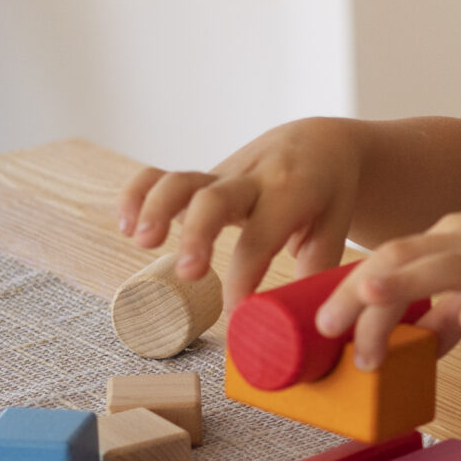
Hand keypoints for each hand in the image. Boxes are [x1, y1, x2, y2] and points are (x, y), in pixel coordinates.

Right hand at [117, 118, 365, 301]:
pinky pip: (161, 175)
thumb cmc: (327, 195)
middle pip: (216, 199)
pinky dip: (137, 193)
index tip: (237, 311)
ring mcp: (223, 175)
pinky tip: (126, 224)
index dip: (246, 276)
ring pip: (182, 181)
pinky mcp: (202, 176)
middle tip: (188, 274)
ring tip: (141, 242)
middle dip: (198, 235)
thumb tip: (299, 316)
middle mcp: (254, 180)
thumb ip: (317, 267)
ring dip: (156, 209)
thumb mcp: (334, 226)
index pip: (262, 237)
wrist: (319, 144)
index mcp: (292, 194)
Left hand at [317, 207, 460, 368]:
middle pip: (401, 258)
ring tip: (368, 301)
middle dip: (358, 292)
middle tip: (327, 329)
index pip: (389, 257)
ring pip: (446, 268)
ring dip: (404, 286)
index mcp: (456, 235)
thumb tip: (416, 340)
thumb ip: (452, 306)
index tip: (324, 324)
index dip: (349, 289)